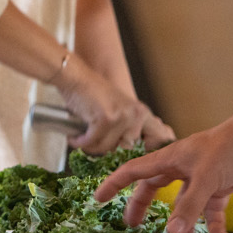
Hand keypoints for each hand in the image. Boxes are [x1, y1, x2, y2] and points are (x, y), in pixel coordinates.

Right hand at [58, 54, 174, 153]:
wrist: (74, 77)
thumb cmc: (92, 95)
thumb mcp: (118, 111)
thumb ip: (129, 130)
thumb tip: (130, 154)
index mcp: (143, 113)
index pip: (159, 140)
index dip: (146, 152)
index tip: (128, 155)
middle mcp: (137, 114)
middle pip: (127, 150)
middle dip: (108, 150)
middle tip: (94, 144)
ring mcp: (123, 116)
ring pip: (107, 148)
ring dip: (90, 146)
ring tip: (81, 139)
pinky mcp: (106, 119)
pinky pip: (92, 143)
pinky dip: (80, 143)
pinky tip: (74, 138)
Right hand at [91, 113, 232, 232]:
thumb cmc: (229, 147)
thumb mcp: (205, 179)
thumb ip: (189, 207)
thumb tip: (172, 231)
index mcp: (169, 160)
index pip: (133, 172)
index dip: (114, 184)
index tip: (99, 199)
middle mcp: (181, 168)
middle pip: (153, 189)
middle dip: (143, 208)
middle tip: (136, 227)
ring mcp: (199, 177)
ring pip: (183, 204)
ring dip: (183, 224)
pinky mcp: (218, 185)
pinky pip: (209, 208)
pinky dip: (211, 223)